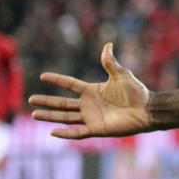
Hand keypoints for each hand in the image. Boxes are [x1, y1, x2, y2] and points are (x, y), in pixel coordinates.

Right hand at [30, 43, 151, 138]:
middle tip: (30, 99)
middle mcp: (89, 104)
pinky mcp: (96, 129)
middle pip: (62, 102)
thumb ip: (110, 62)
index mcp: (93, 90)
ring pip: (65, 117)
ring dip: (50, 116)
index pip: (70, 84)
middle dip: (47, 101)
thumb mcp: (121, 74)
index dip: (57, 80)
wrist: (147, 109)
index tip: (42, 76)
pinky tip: (52, 132)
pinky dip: (65, 133)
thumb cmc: (137, 92)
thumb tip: (108, 45)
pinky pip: (77, 132)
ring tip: (33, 114)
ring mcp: (91, 117)